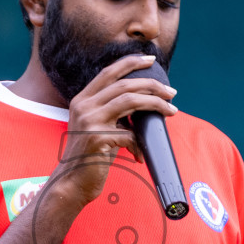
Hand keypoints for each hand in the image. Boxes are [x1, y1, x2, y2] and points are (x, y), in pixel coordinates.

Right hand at [55, 53, 177, 205]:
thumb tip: (145, 103)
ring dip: (156, 104)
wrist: (71, 184)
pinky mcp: (96, 139)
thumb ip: (113, 113)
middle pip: (125, 85)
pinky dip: (139, 145)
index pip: (109, 72)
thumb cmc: (90, 157)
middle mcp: (83, 106)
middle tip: (172, 93)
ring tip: (172, 110)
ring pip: (130, 101)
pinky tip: (139, 156)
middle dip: (153, 86)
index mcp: (82, 100)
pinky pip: (129, 135)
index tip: (150, 59)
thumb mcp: (98, 128)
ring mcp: (88, 121)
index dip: (130, 62)